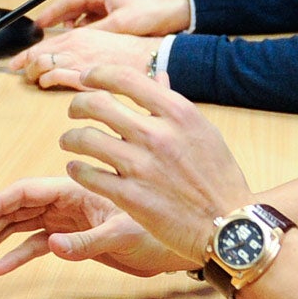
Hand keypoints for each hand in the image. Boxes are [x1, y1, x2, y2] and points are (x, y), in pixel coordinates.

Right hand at [0, 176, 190, 277]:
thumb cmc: (162, 227)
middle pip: (19, 207)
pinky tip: (0, 268)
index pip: (28, 191)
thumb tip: (52, 247)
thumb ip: (86, 242)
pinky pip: (39, 245)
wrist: (185, 240)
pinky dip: (19, 255)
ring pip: (24, 225)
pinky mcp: (76, 238)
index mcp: (78, 188)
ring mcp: (71, 219)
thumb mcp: (125, 235)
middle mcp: (70, 200)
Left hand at [12, 27, 161, 90]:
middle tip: (20, 72)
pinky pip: (56, 77)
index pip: (44, 44)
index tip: (17, 62)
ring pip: (41, 64)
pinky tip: (47, 84)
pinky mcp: (84, 77)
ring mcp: (78, 61)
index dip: (26, 54)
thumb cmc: (129, 53)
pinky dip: (47, 81)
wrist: (147, 58)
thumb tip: (65, 59)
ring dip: (33, 73)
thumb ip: (82, 48)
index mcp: (79, 36)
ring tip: (34, 80)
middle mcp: (75, 45)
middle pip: (37, 53)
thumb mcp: (101, 42)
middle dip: (24, 64)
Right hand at [28, 0, 190, 37]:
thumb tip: (76, 39)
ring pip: (83, 20)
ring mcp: (109, 9)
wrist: (176, 14)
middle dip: (58, 24)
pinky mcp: (117, 19)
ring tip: (67, 45)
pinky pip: (95, 27)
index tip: (37, 25)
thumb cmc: (152, 12)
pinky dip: (88, 36)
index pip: (67, 2)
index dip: (50, 13)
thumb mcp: (121, 23)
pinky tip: (86, 47)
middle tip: (45, 39)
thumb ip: (97, 31)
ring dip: (75, 32)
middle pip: (72, 11)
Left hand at [55, 66, 251, 264]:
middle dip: (77, 104)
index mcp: (178, 113)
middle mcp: (157, 135)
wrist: (229, 225)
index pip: (124, 78)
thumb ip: (173, 105)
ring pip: (85, 138)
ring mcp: (142, 167)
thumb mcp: (203, 132)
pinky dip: (76, 169)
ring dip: (70, 138)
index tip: (87, 78)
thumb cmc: (218, 177)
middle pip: (97, 103)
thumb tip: (158, 77)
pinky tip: (77, 169)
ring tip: (69, 141)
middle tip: (74, 111)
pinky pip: (88, 175)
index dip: (97, 74)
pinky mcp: (131, 197)